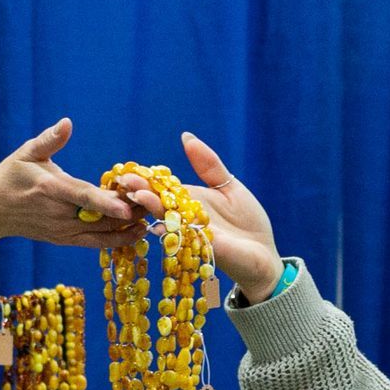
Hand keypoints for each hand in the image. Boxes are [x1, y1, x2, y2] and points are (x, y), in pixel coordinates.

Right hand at [0, 118, 147, 248]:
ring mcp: (61, 232)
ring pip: (101, 233)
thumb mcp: (27, 153)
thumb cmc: (11, 175)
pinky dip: (117, 241)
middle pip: (99, 218)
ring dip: (128, 228)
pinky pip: (95, 244)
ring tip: (154, 218)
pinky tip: (138, 234)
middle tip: (157, 203)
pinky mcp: (64, 241)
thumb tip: (67, 122)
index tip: (128, 206)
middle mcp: (58, 215)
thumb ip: (49, 140)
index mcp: (50, 189)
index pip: (83, 197)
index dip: (106, 203)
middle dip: (129, 213)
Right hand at [114, 132, 282, 300]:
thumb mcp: (228, 185)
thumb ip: (208, 164)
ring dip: (152, 207)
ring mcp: (192, 234)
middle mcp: (184, 217)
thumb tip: (186, 136)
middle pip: (158, 202)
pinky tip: (160, 221)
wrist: (264, 253)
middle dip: (141, 191)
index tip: (126, 170)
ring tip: (138, 193)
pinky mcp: (205, 248)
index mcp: (187, 200)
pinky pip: (186, 237)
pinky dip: (173, 228)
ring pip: (167, 219)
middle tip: (124, 179)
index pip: (161, 187)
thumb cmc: (247, 220)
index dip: (144, 178)